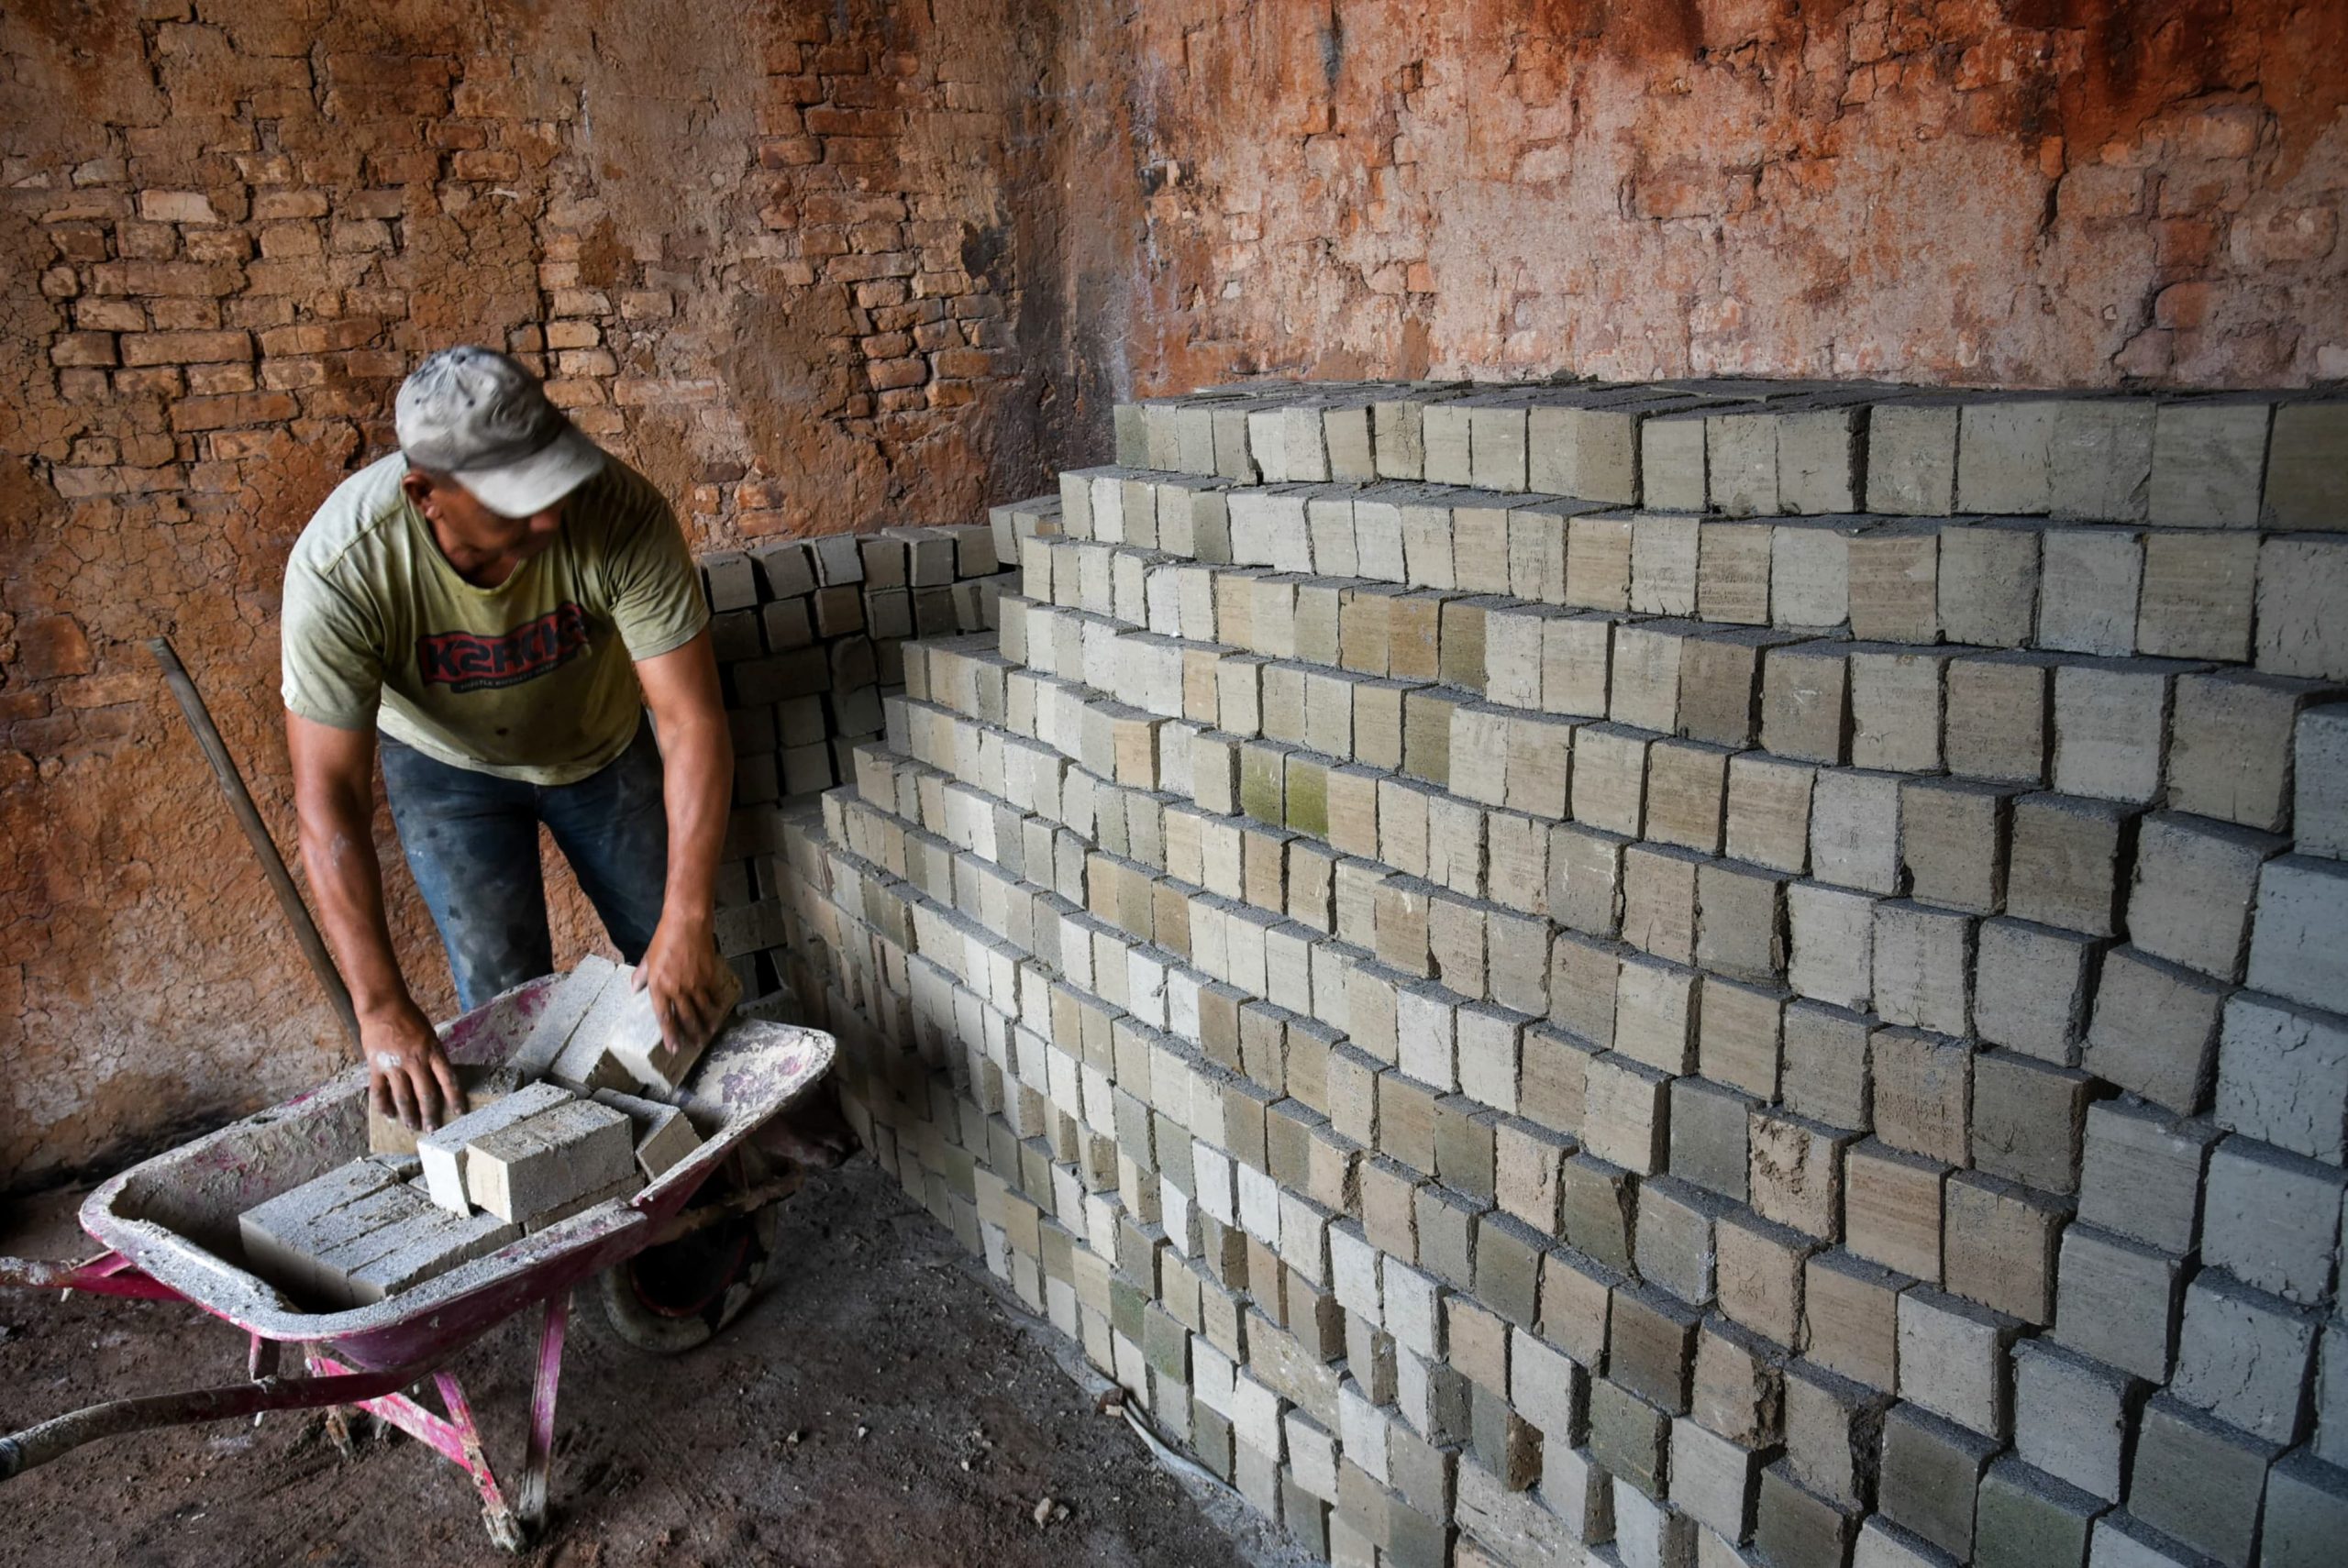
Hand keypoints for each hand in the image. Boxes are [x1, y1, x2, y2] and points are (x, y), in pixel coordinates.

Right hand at [362, 998, 460, 1131]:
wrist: (384, 1007)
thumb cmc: (410, 1019)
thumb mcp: (430, 1035)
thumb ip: (434, 1056)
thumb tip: (440, 1079)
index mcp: (433, 1052)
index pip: (448, 1080)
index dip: (455, 1098)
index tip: (459, 1112)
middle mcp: (416, 1061)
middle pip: (426, 1094)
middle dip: (430, 1114)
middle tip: (433, 1129)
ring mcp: (395, 1065)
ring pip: (403, 1097)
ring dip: (409, 1114)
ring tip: (412, 1126)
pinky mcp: (376, 1066)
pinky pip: (379, 1091)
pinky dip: (383, 1105)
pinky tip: (388, 1115)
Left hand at [634, 916, 731, 1057]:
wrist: (687, 923)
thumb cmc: (664, 938)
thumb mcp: (648, 957)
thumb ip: (641, 975)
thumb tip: (634, 989)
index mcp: (659, 986)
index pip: (664, 1017)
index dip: (670, 1035)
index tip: (674, 1048)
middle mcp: (677, 989)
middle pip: (686, 1018)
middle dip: (691, 1034)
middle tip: (696, 1045)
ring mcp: (695, 984)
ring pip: (703, 1010)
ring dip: (706, 1024)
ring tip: (709, 1033)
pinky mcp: (708, 976)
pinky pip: (713, 995)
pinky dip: (716, 1005)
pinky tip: (718, 1011)